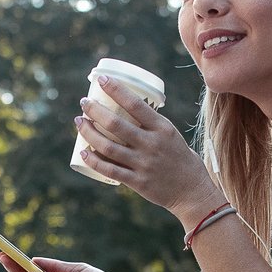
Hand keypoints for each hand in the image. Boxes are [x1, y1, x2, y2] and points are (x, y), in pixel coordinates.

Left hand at [76, 76, 223, 220]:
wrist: (192, 192)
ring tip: (79, 122)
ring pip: (108, 146)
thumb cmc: (180, 158)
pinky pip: (109, 170)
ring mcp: (143, 164)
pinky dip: (94, 160)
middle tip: (84, 103)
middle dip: (95, 110)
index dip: (116, 90)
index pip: (135, 104)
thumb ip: (151, 125)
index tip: (101, 79)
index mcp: (162, 128)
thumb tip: (127, 110)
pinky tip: (83, 152)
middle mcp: (152, 144)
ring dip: (89, 133)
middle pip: (115, 124)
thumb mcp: (171, 135)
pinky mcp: (137, 181)